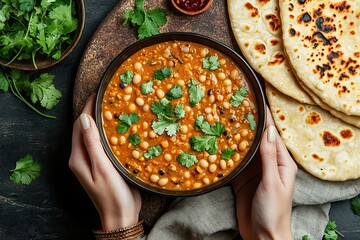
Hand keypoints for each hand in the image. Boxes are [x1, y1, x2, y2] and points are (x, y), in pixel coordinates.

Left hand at [69, 94, 140, 230]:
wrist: (121, 216)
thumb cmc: (112, 195)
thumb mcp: (102, 168)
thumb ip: (92, 143)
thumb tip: (83, 118)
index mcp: (78, 158)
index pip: (79, 126)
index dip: (87, 108)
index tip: (97, 93)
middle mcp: (82, 157)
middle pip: (85, 129)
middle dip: (93, 112)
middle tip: (107, 97)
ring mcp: (92, 161)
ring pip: (94, 135)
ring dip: (102, 121)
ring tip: (114, 107)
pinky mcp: (103, 164)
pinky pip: (103, 143)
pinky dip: (109, 132)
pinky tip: (120, 127)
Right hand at [233, 108, 297, 239]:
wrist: (263, 236)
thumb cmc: (274, 211)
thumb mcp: (273, 182)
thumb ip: (269, 157)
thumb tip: (268, 131)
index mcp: (282, 163)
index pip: (273, 136)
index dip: (266, 119)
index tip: (257, 103)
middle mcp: (268, 164)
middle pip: (257, 140)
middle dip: (248, 125)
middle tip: (236, 107)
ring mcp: (254, 171)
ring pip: (245, 149)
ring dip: (237, 137)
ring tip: (226, 120)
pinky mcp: (242, 179)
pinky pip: (235, 162)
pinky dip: (228, 153)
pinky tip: (219, 143)